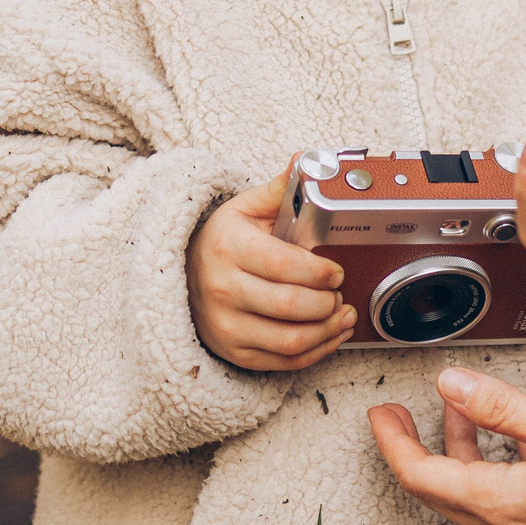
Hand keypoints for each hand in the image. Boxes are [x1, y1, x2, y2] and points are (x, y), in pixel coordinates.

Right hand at [187, 169, 355, 372]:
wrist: (182, 276)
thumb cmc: (223, 240)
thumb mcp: (245, 208)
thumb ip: (282, 190)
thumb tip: (310, 162)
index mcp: (228, 246)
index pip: (282, 265)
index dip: (318, 272)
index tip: (336, 271)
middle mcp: (223, 288)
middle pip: (290, 306)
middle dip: (327, 303)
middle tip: (340, 293)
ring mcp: (226, 325)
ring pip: (290, 340)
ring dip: (328, 331)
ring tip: (343, 314)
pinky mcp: (234, 351)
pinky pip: (284, 362)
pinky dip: (316, 352)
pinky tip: (331, 335)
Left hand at [369, 368, 525, 524]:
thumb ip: (504, 407)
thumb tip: (450, 384)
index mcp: (500, 503)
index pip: (419, 475)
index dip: (391, 440)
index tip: (380, 411)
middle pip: (435, 490)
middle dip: (412, 446)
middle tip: (396, 412)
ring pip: (467, 498)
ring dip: (455, 453)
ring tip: (462, 410)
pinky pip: (496, 507)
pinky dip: (486, 470)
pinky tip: (515, 442)